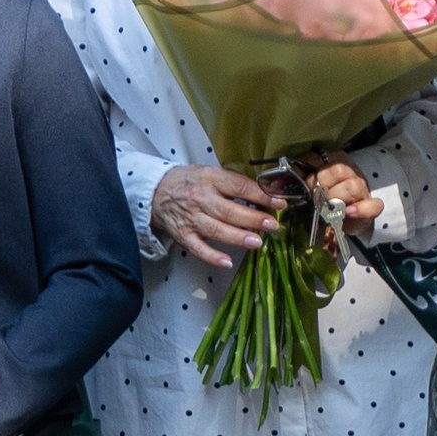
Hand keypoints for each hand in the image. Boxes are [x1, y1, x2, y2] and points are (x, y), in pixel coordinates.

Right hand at [151, 164, 283, 269]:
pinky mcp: (184, 235)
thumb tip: (266, 196)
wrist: (157, 191)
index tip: (279, 204)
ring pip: (216, 230)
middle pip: (229, 211)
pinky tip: (227, 262)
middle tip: (272, 225)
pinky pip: (198, 248)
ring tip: (257, 242)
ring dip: (238, 237)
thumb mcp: (211, 173)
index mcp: (210, 179)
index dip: (261, 196)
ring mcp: (191, 218)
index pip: (239, 187)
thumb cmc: (190, 182)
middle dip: (253, 219)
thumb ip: (235, 184)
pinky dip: (212, 256)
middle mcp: (200, 198)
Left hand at [302, 157, 382, 229]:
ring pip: (352, 185)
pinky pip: (372, 205)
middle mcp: (350, 171)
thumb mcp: (312, 186)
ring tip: (327, 208)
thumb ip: (299, 180)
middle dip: (321, 184)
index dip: (307, 171)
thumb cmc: (326, 198)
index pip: (319, 157)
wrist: (346, 217)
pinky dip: (361, 209)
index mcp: (334, 160)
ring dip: (336, 197)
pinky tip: (349, 212)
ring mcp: (362, 188)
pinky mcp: (370, 206)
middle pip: (337, 170)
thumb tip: (279, 184)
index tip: (300, 184)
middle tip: (312, 197)